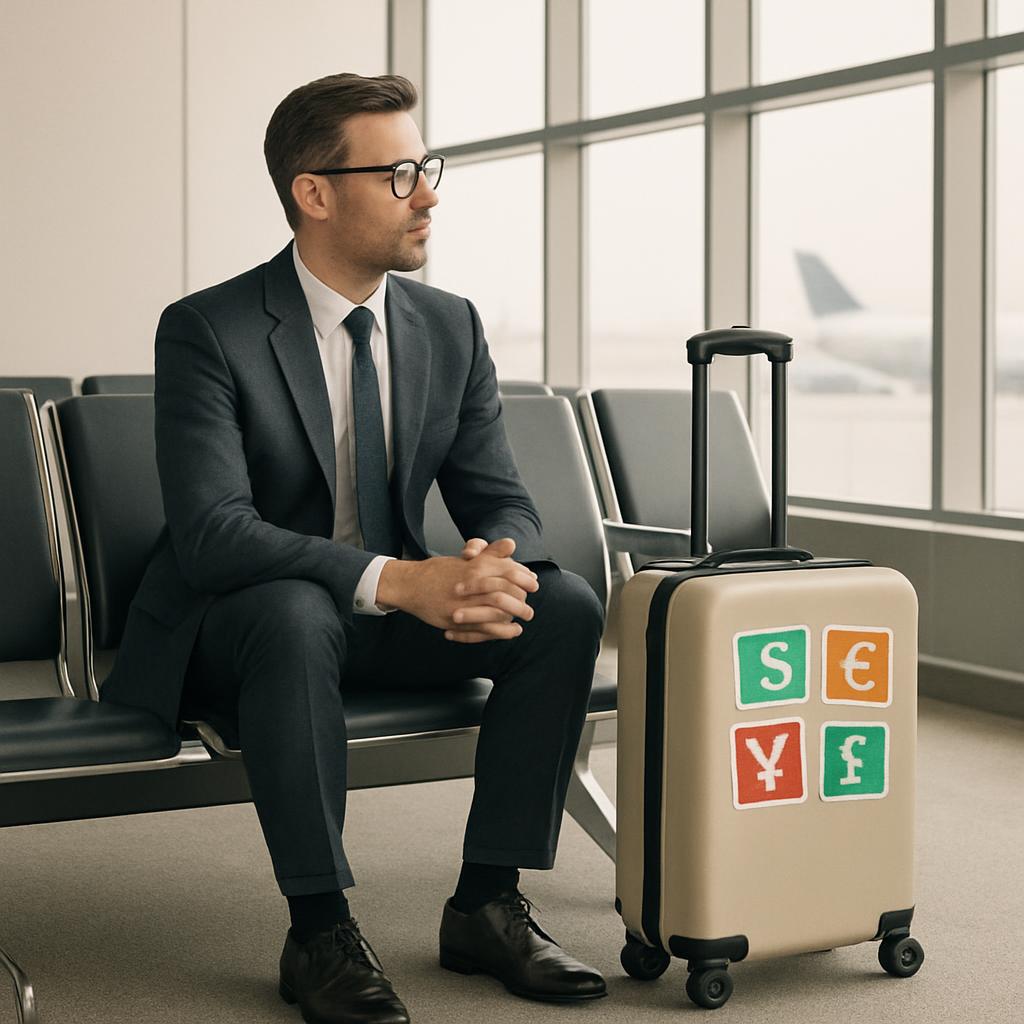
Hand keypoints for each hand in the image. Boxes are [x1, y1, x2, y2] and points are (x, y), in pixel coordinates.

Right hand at [377, 538, 538, 643]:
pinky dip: (503, 631)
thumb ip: (491, 552)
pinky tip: (513, 630)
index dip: (524, 578)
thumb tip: (512, 544)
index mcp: (475, 566)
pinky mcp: (457, 620)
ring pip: (498, 611)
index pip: (508, 571)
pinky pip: (486, 628)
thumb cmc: (441, 571)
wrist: (412, 585)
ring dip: (515, 615)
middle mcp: (471, 584)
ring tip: (525, 617)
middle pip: (507, 592)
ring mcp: (464, 603)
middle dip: (522, 599)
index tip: (534, 583)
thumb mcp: (467, 559)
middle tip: (530, 604)